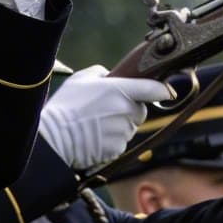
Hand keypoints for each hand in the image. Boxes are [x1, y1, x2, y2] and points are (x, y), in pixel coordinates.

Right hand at [36, 67, 173, 171]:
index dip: (163, 89)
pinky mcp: (117, 149)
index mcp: (119, 90)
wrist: (54, 138)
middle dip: (129, 110)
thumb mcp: (81, 79)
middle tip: (107, 109)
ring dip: (119, 126)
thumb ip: (101, 73)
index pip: (153, 89)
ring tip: (95, 124)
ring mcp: (123, 131)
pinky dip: (111, 140)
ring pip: (129, 128)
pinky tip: (94, 137)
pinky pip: (120, 143)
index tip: (168, 91)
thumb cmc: (65, 106)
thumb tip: (111, 75)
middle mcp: (125, 110)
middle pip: (140, 111)